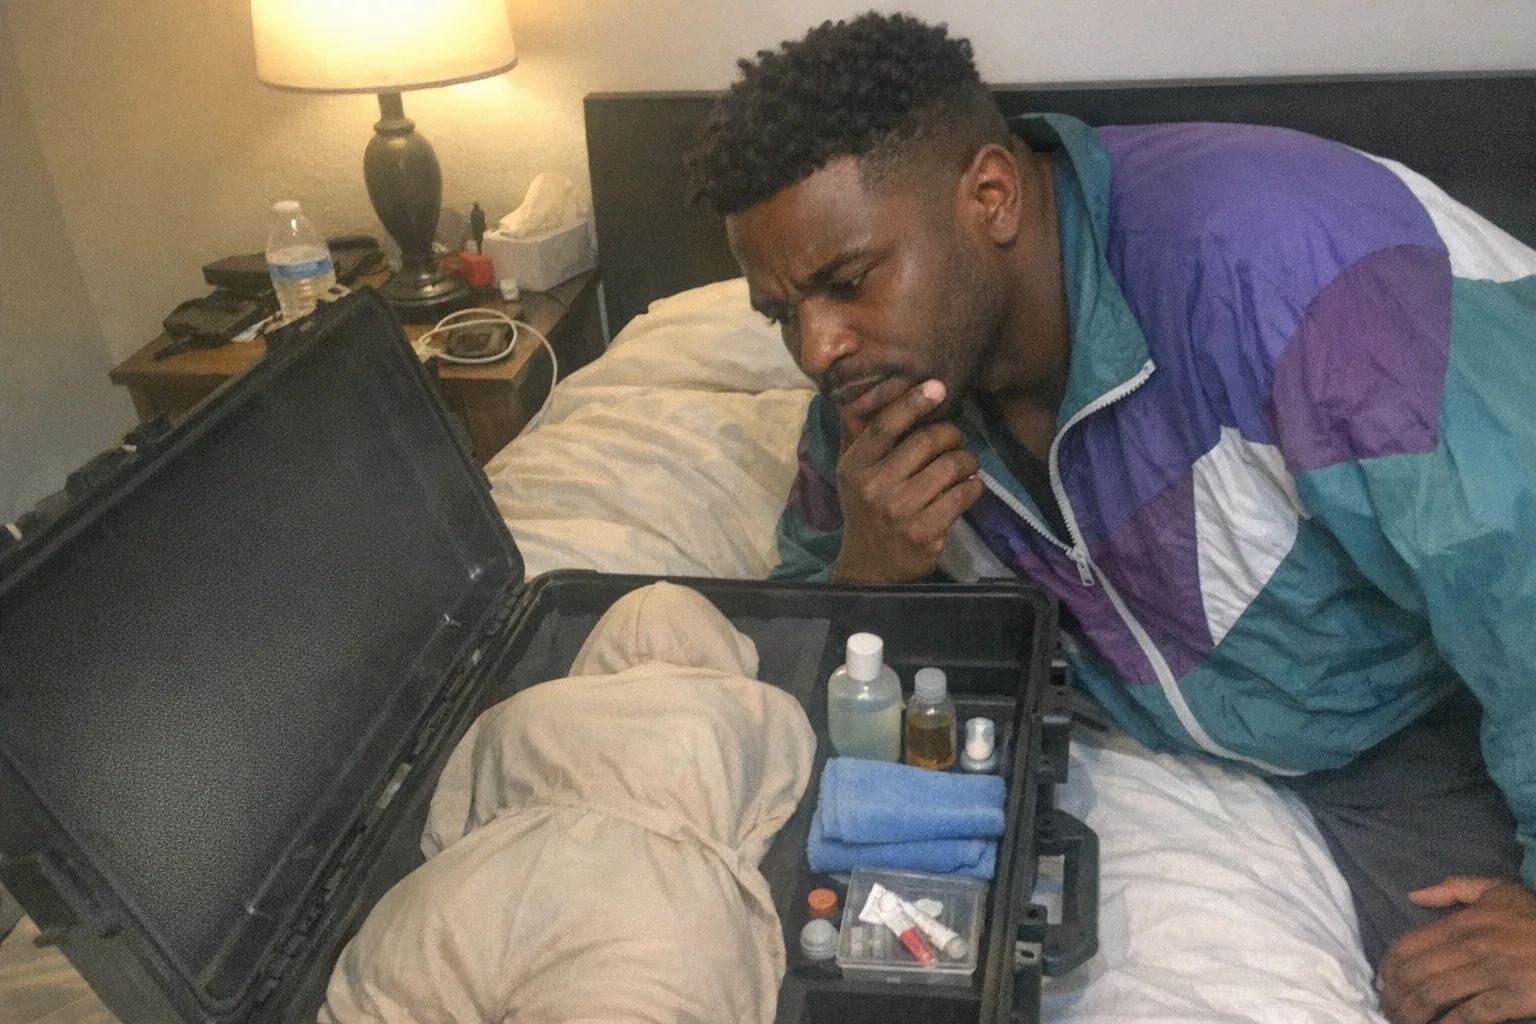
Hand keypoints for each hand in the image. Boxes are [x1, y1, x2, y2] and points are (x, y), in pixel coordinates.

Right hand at [831, 379, 983, 582]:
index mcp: (856, 466)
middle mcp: (876, 486)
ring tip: (965, 464)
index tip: (938, 387)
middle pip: (927, 441)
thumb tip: (856, 392)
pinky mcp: (926, 533)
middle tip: (955, 439)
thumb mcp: (852, 473)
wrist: (870, 567)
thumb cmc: (864, 510)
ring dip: (967, 460)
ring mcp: (902, 511)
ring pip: (951, 466)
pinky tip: (970, 487)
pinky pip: (963, 495)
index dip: (913, 402)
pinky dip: (974, 487)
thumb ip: (857, 434)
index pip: (885, 426)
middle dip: (951, 434)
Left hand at [1377, 876, 1535, 1023]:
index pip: (1408, 945)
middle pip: (1415, 974)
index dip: (1387, 970)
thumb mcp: (1501, 891)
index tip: (1382, 985)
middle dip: (1395, 997)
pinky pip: (1469, 1015)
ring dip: (1412, 1014)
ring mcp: (1492, 973)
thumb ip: (1455, 889)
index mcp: (1464, 921)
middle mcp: (1472, 945)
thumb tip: (1414, 896)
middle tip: (1389, 1011)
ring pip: (1433, 995)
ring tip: (1404, 1023)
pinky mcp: (1513, 998)